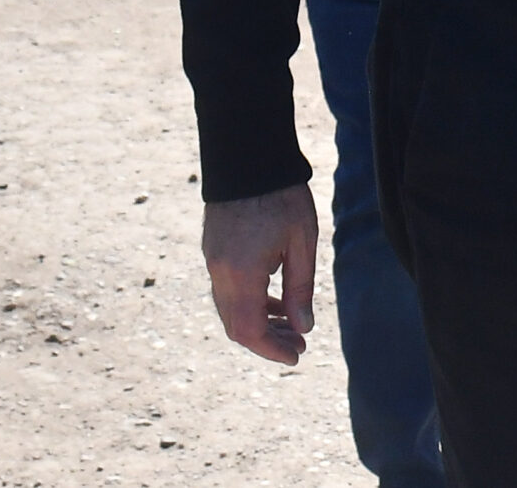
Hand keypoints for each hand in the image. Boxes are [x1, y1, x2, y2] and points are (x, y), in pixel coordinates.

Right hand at [202, 183, 318, 364]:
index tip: (296, 357)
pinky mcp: (213, 251)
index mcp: (242, 274)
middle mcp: (220, 273)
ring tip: (291, 325)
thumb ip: (300, 288)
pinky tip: (274, 300)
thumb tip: (303, 327)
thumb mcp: (302, 243)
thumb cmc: (281, 197)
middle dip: (266, 341)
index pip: (250, 330)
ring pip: (230, 309)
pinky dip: (249, 303)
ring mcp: (213, 262)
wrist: (249, 160)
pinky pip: (227, 290)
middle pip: (236, 326)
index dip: (272, 349)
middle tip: (298, 344)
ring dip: (258, 322)